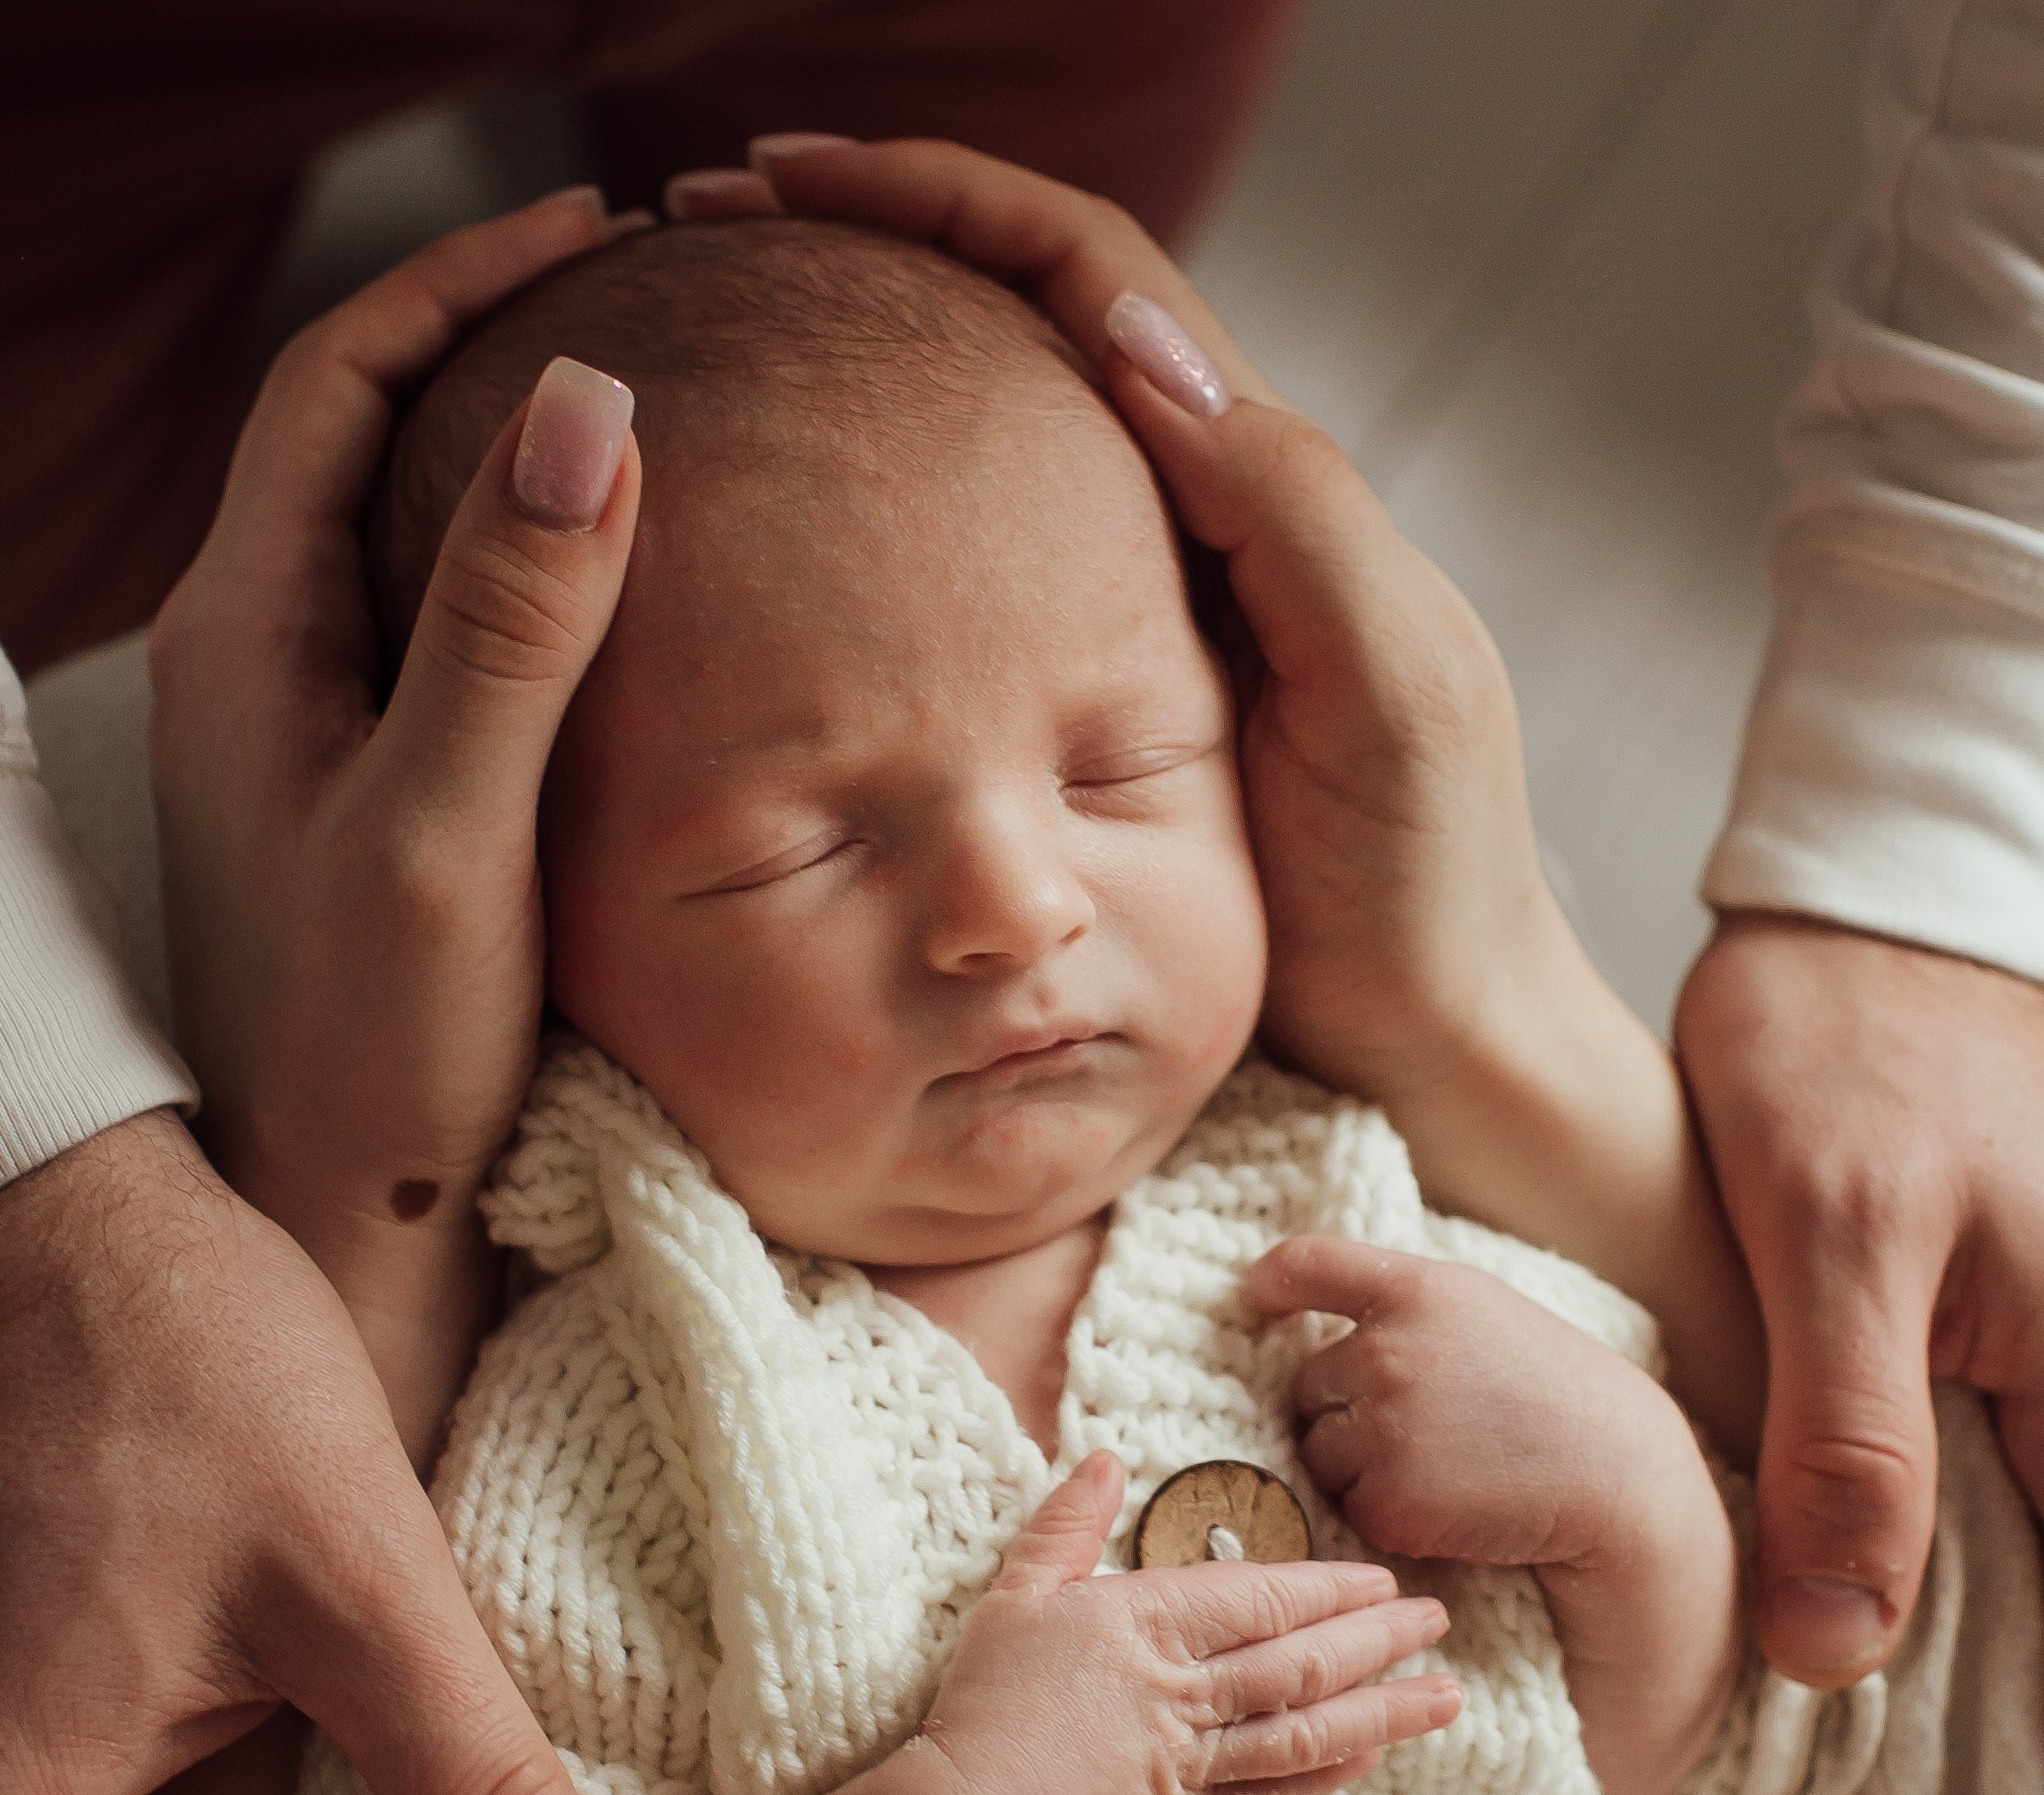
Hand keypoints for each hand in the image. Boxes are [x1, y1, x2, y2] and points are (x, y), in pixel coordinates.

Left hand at [151, 188, 646, 1462]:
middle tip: (649, 306)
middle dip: (496, 349)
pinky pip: (447, 637)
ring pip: (411, 536)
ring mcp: (314, 735)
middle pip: (366, 436)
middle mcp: (263, 664)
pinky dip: (534, 585)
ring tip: (660, 425)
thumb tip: (588, 400)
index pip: (338, 379)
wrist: (347, 1227)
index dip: (464, 283)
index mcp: (248, 633)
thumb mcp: (448, 828)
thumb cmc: (376, 1053)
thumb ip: (514, 624)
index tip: (603, 233)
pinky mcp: (372, 804)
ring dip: (519, 468)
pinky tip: (636, 613)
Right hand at [741, 134, 1755, 1439]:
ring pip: (997, 451)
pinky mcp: (1106, 727)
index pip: (1091, 278)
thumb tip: (1129, 340)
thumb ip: (1286, 514)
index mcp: (1267, 488)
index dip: (949, 204)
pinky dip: (887, 538)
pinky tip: (791, 563)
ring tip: (724, 357)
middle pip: (1027, 331)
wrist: (1441, 1050)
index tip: (794, 185)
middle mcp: (1203, 526)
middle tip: (713, 239)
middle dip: (876, 257)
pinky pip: (986, 589)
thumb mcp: (1383, 690)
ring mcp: (1147, 625)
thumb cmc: (1423, 889)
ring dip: (867, 382)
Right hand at [917, 1452, 1458, 1794]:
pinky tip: (1369, 1759)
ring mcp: (1190, 1759)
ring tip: (1445, 1697)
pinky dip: (1322, 1777)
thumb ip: (1065, 1526)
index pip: (1260, 1600)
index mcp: (1147, 1626)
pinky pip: (1266, 1794)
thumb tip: (1101, 1459)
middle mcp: (1184, 1691)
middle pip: (1301, 1660)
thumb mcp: (1015, 1596)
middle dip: (1378, 1640)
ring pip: (1305, 1728)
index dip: (1328, 1589)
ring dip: (1383, 1711)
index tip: (1383, 1579)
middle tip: (1439, 1622)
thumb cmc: (986, 1706)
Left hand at [1245, 1239, 1666, 1570]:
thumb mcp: (1486, 1313)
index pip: (1308, 1264)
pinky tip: (1447, 1505)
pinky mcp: (1386, 1503)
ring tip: (1444, 1466)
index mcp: (1415, 1292)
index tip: (1256, 1296)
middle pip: (1308, 1386)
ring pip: (1319, 1453)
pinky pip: (1348, 1508)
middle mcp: (1387, 1354)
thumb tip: (1318, 1327)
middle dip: (1344, 1410)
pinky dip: (1384, 1515)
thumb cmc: (1558, 1394)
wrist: (1618, 1479)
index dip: (1271, 1280)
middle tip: (1425, 1428)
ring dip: (1358, 1467)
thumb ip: (1405, 1309)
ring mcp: (1383, 1431)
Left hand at [1676, 912, 2043, 1685]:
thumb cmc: (1857, 1051)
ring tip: (1858, 1734)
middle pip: (2032, 1592)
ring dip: (1956, 1632)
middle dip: (1984, 1696)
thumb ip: (1850, 1451)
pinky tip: (1844, 1605)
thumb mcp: (1839, 1245)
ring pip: (2009, 1545)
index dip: (2010, 1733)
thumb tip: (1829, 1655)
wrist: (1855, 920)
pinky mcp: (1997, 1345)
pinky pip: (1982, 1482)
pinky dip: (1920, 1549)